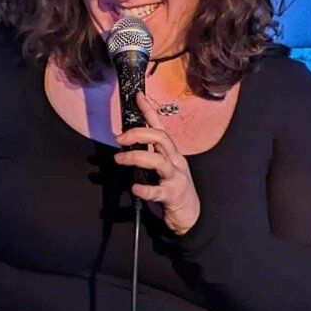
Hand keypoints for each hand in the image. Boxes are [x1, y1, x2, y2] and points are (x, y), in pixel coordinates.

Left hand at [113, 92, 199, 234]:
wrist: (190, 214)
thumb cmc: (173, 187)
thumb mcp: (162, 166)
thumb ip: (148, 154)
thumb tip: (126, 142)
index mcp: (171, 152)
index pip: (159, 127)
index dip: (149, 111)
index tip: (138, 96)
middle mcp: (175, 160)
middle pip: (161, 138)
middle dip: (139, 133)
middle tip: (120, 138)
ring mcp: (176, 177)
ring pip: (159, 161)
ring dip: (137, 157)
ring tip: (120, 159)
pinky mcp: (173, 195)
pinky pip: (158, 191)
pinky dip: (145, 189)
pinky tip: (135, 187)